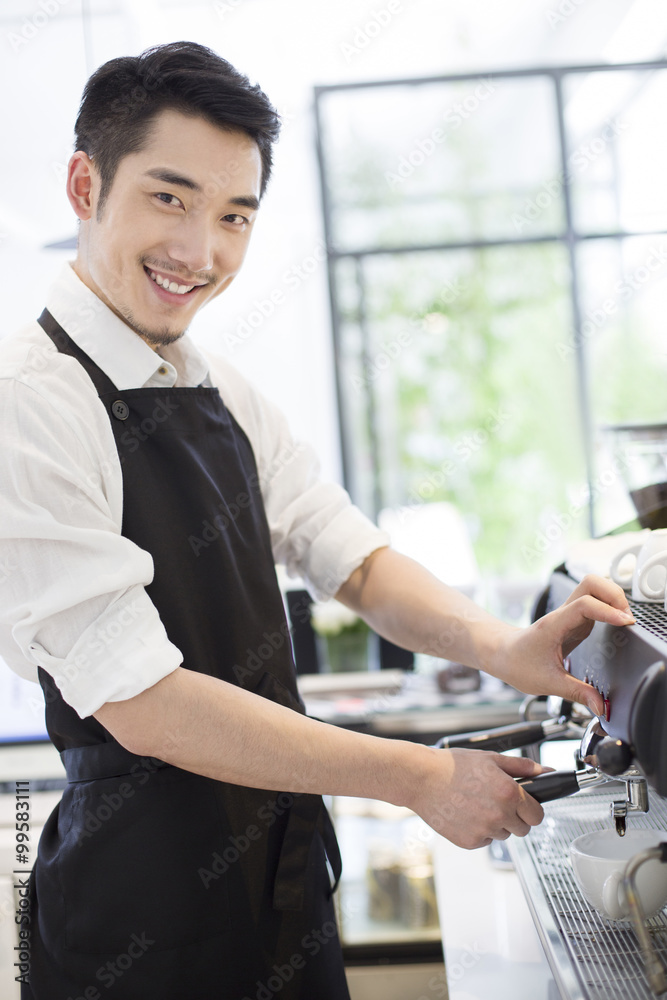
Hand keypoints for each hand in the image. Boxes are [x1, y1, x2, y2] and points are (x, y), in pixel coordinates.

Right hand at [410, 747, 547, 848]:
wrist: (422, 779)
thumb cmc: (453, 766)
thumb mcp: (491, 759)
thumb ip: (523, 766)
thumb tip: (546, 771)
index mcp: (509, 794)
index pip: (538, 816)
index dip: (532, 809)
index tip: (525, 805)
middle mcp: (499, 815)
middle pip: (523, 829)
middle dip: (515, 818)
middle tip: (497, 802)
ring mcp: (484, 830)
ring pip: (503, 835)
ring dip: (496, 824)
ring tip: (477, 804)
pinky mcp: (470, 842)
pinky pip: (484, 840)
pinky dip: (479, 831)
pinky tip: (466, 813)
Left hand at [500, 574, 634, 714]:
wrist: (502, 655)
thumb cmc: (517, 663)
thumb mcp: (548, 683)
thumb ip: (577, 694)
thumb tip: (600, 705)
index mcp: (555, 624)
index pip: (585, 605)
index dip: (608, 610)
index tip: (625, 622)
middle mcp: (563, 614)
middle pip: (592, 584)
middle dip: (614, 595)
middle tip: (626, 617)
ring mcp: (569, 615)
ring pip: (594, 589)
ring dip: (613, 598)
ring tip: (624, 620)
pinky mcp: (574, 621)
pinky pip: (595, 604)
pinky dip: (609, 608)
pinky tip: (616, 624)